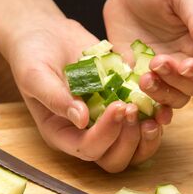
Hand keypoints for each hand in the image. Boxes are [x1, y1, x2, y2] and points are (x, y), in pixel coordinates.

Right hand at [8, 18, 165, 171]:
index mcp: (61, 133)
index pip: (87, 149)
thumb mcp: (35, 75)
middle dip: (128, 139)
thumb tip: (81, 120)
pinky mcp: (121, 105)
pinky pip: (143, 124)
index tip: (118, 106)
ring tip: (152, 112)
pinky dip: (155, 118)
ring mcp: (105, 121)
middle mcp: (84, 134)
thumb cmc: (32, 55)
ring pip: (133, 148)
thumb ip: (55, 98)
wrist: (46, 34)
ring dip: (146, 137)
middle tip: (133, 109)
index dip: (106, 134)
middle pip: (113, 159)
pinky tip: (160, 102)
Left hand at [104, 0, 192, 108]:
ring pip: (173, 99)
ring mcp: (166, 73)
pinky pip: (148, 99)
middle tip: (155, 62)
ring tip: (142, 78)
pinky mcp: (143, 77)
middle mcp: (190, 61)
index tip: (184, 66)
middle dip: (176, 81)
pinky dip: (143, 104)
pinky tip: (132, 96)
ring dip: (160, 95)